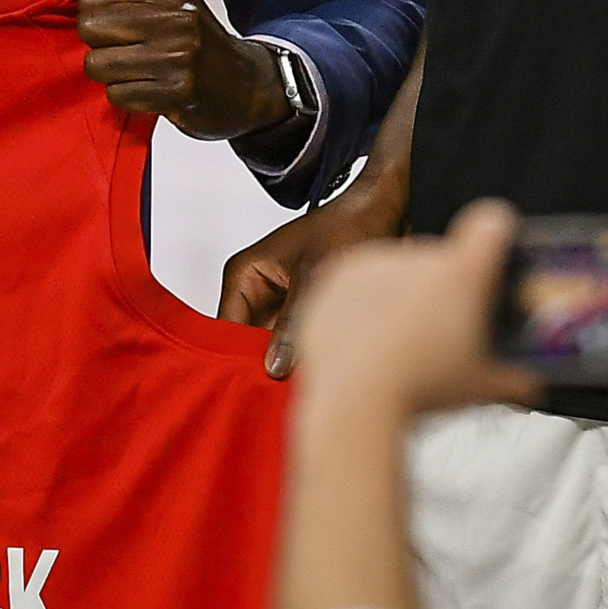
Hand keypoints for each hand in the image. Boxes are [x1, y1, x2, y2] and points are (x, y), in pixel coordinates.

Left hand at [38, 0, 290, 140]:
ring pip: (98, 65)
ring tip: (136, 72)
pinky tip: (149, 90)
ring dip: (110, 75)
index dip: (91, 17)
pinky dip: (126, 97)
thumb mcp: (158, 1)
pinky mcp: (179, 93)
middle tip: (124, 51)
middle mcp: (176, 17)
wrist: (247, 86)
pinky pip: (118, 95)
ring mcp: (179, 56)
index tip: (113, 27)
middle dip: (97, 46)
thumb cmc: (192, 39)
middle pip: (90, 29)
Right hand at [221, 180, 406, 377]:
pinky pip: (296, 346)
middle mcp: (258, 293)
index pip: (224, 327)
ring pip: (272, 349)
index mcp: (245, 275)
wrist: (382, 212)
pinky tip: (316, 377)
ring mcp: (281, 306)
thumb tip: (273, 368)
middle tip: (278, 396)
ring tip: (300, 387)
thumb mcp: (315, 274)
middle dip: (262, 367)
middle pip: (246, 343)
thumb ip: (292, 322)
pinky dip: (304, 360)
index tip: (249, 388)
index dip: (233, 358)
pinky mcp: (304, 316)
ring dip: (285, 366)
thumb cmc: (344, 227)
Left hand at [289, 199, 537, 418]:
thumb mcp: (483, 387)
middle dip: (443, 289)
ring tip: (401, 342)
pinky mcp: (340, 273)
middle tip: (442, 331)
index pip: (491, 225)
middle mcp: (417, 258)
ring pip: (399, 270)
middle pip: (441, 259)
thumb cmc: (418, 390)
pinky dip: (366, 301)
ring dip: (403, 294)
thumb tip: (526, 383)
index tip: (495, 239)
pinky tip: (371, 337)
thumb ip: (513, 378)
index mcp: (461, 275)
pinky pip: (362, 280)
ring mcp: (376, 262)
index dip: (496, 229)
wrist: (352, 398)